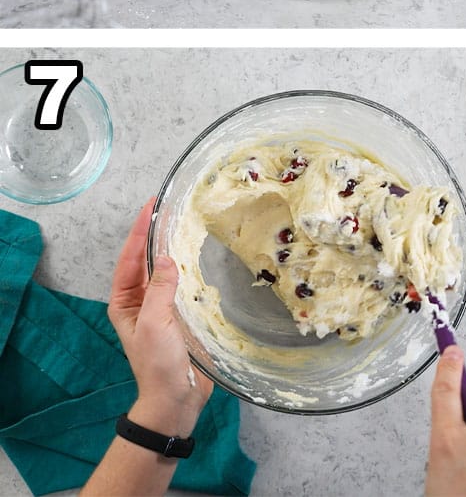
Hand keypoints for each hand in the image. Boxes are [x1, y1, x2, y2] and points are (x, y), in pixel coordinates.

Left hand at [108, 198, 210, 437]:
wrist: (176, 398)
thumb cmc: (158, 363)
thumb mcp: (156, 324)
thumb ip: (161, 290)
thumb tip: (169, 258)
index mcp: (126, 303)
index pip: (131, 260)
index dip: (140, 233)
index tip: (151, 207)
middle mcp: (142, 301)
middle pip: (147, 261)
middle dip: (155, 235)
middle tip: (168, 207)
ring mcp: (163, 307)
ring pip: (166, 271)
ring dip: (173, 248)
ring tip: (183, 223)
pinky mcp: (184, 315)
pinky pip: (185, 284)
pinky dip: (191, 267)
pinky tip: (201, 255)